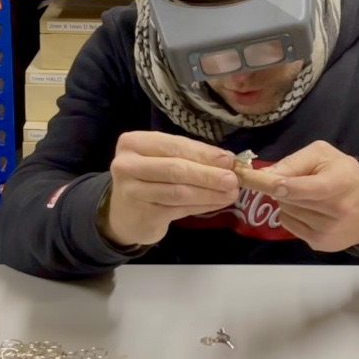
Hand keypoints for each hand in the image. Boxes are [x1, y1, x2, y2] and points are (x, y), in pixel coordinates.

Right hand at [100, 131, 239, 247]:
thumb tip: (229, 160)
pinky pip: (179, 209)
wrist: (125, 215)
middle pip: (175, 169)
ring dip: (209, 193)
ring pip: (179, 191)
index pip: (174, 145)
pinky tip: (217, 203)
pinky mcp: (143, 215)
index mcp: (133, 142)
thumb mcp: (165, 160)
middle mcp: (127, 165)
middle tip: (233, 179)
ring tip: (231, 193)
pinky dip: (202, 205)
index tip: (229, 160)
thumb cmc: (150, 180)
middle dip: (208, 174)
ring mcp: (132, 192)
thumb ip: (191, 158)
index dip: (203, 153)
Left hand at [262, 141, 358, 251]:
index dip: (284, 185)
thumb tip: (265, 174)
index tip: (266, 181)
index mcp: (342, 182)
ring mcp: (328, 231)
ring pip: (287, 212)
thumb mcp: (325, 156)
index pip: (308, 188)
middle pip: (291, 200)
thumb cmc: (347, 176)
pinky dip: (291, 215)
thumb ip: (295, 161)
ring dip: (287, 201)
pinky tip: (306, 209)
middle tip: (289, 180)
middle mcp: (337, 210)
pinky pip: (289, 226)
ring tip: (304, 195)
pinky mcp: (320, 243)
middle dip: (281, 187)